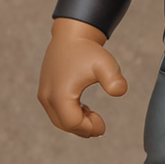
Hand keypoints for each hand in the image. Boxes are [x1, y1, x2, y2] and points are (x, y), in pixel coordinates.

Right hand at [37, 19, 127, 137]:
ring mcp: (44, 94)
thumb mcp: (105, 64)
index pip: (72, 123)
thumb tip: (120, 91)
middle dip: (83, 128)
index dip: (89, 128)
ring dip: (76, 122)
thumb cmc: (88, 50)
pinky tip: (84, 109)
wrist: (72, 35)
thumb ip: (113, 79)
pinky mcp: (44, 90)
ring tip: (93, 115)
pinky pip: (56, 111)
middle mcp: (47, 96)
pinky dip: (69, 114)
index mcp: (60, 94)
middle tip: (100, 124)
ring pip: (58, 119)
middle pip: (64, 125)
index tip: (103, 125)